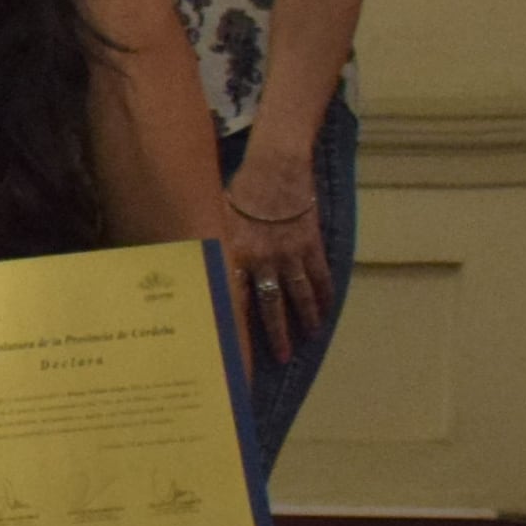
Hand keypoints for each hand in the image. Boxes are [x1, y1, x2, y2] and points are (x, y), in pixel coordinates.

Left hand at [223, 149, 329, 365]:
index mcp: (235, 255)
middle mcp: (263, 259)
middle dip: (277, 333)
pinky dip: (325, 295)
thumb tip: (198, 274)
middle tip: (283, 357)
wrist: (275, 168)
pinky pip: (320, 275)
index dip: (237, 325)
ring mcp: (290, 253)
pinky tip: (327, 310)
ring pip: (300, 294)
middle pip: (272, 304)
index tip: (236, 348)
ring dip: (306, 318)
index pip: (234, 299)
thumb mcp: (216, 221)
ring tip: (309, 337)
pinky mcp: (311, 244)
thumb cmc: (239, 192)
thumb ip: (212, 249)